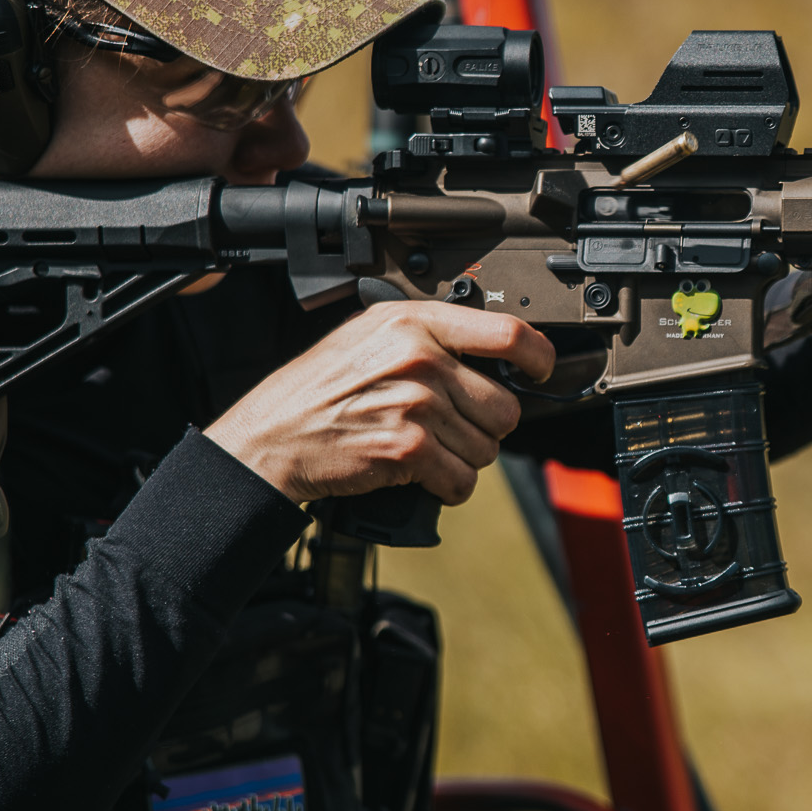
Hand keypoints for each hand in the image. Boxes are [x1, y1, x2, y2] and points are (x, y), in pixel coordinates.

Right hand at [204, 301, 554, 505]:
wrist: (269, 439)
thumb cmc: (316, 391)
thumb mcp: (368, 338)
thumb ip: (429, 338)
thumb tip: (494, 354)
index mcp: (412, 322)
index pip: (508, 333)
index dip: (539, 357)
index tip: (541, 370)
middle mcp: (419, 357)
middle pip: (505, 405)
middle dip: (485, 427)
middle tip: (450, 429)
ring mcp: (416, 403)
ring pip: (487, 448)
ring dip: (463, 459)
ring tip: (424, 449)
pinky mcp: (409, 448)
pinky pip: (463, 480)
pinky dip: (447, 488)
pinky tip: (421, 475)